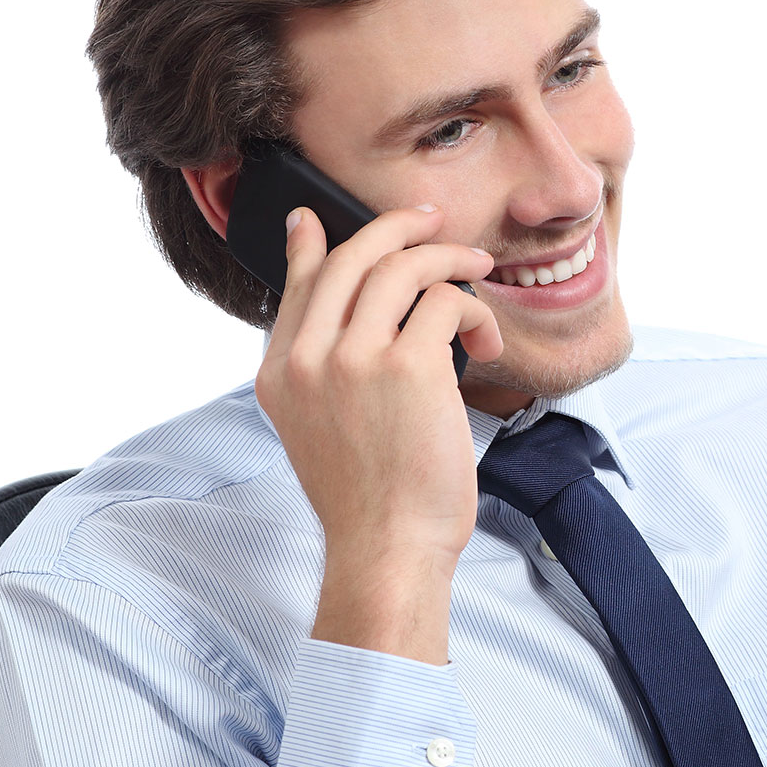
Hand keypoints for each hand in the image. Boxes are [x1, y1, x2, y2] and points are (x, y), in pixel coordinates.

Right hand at [255, 203, 502, 579]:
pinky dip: (474, 313)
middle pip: (352, 257)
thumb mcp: (320, 429)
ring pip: (403, 267)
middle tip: (434, 222)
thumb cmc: (370, 499)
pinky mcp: (409, 366)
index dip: (312, 243)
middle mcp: (310, 359)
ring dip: (449, 259)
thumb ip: (321, 372)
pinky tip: (485, 342)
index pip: (298, 284)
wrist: (388, 548)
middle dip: (399, 228)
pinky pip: (446, 303)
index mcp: (281, 374)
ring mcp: (355, 358)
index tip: (319, 218)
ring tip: (478, 267)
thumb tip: (341, 328)